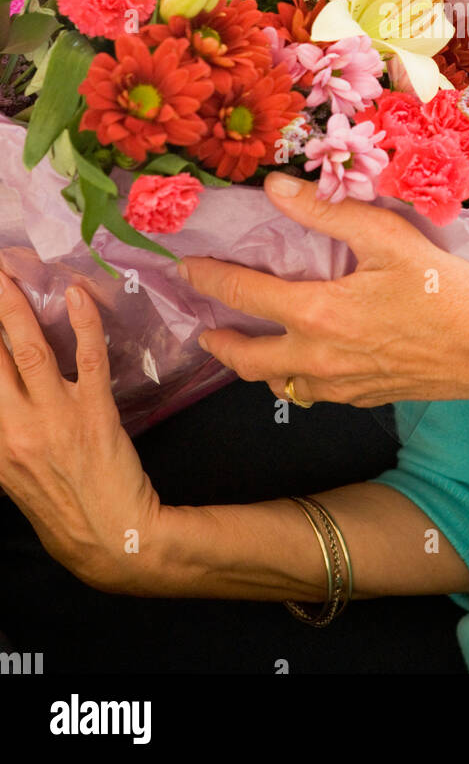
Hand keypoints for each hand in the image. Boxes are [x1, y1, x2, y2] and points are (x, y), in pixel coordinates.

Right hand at [0, 270, 163, 592]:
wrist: (113, 540)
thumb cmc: (63, 508)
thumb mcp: (14, 477)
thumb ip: (3, 438)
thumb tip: (2, 397)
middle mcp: (15, 428)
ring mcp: (56, 418)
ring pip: (29, 350)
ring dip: (15, 307)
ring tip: (6, 274)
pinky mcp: (95, 413)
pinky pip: (87, 359)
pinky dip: (83, 323)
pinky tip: (76, 295)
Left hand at [182, 174, 468, 406]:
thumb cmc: (443, 291)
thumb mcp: (387, 238)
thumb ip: (327, 213)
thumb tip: (275, 188)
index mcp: (317, 313)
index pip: (244, 293)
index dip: (209, 278)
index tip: (185, 269)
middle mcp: (317, 357)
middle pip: (247, 358)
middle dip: (220, 342)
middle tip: (204, 330)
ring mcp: (338, 384)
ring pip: (276, 384)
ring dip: (254, 368)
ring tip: (247, 351)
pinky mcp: (361, 398)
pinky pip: (312, 396)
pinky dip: (294, 381)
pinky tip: (304, 368)